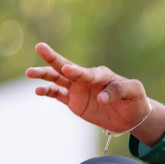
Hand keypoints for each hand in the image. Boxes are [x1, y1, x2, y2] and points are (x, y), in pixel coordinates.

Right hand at [26, 42, 152, 134]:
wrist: (131, 116)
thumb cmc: (135, 99)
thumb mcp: (134, 91)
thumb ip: (119, 91)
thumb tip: (101, 98)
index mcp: (100, 74)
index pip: (86, 73)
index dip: (76, 71)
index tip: (67, 69)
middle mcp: (85, 79)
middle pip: (66, 67)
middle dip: (53, 58)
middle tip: (40, 47)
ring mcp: (78, 90)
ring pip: (57, 79)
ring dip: (44, 75)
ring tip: (30, 73)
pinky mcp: (74, 102)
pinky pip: (57, 95)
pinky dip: (47, 92)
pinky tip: (37, 90)